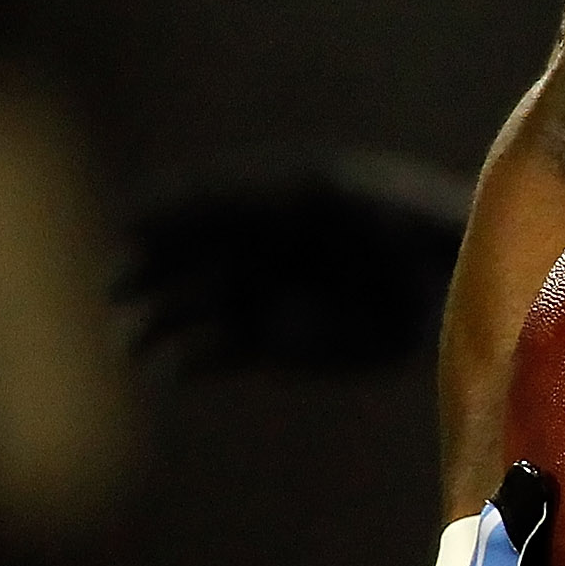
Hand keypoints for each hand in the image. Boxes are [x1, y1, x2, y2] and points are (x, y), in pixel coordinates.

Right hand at [120, 154, 466, 375]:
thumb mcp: (323, 196)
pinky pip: (221, 353)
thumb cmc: (398, 221)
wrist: (451, 280)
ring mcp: (268, 297)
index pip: (195, 206)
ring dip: (156, 326)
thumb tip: (188, 205)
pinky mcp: (280, 347)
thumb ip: (251, 201)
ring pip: (192, 312)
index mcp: (272, 201)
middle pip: (183, 263)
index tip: (122, 228)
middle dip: (145, 276)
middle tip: (113, 290)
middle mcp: (262, 250)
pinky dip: (190, 362)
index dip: (157, 217)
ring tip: (128, 342)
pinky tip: (168, 369)